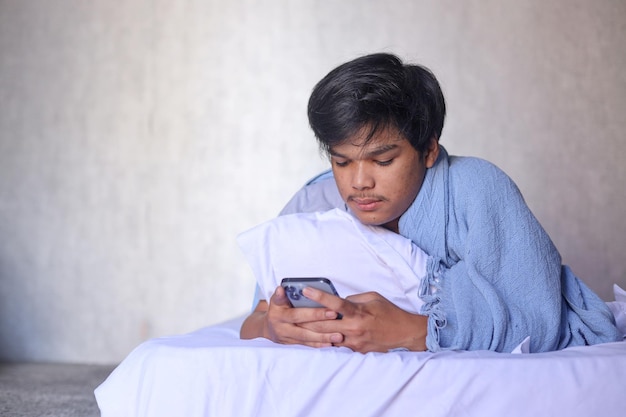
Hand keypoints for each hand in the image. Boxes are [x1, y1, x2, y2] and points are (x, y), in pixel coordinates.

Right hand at [240, 286, 342, 347]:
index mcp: (279, 314)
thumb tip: (280, 289)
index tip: (329, 309)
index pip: (296, 313)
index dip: (312, 313)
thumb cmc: (277, 310)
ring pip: (307, 338)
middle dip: (320, 321)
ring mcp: (287, 337)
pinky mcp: (292, 344)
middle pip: (304, 326)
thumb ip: (280, 296)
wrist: (268, 328)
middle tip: (336, 316)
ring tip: (339, 336)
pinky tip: (331, 344)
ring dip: (323, 337)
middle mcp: (282, 327)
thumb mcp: (276, 301)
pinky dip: (319, 344)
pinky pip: (307, 345)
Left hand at [299, 287, 427, 352]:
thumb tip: (339, 301)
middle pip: (323, 323)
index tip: (305, 289)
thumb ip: (354, 299)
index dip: (318, 296)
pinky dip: (325, 341)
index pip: (334, 303)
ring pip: (327, 337)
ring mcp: (354, 341)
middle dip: (306, 319)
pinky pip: (337, 346)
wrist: (405, 333)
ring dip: (312, 333)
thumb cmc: (389, 312)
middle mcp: (354, 328)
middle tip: (291, 314)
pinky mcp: (356, 351)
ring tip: (297, 328)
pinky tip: (314, 339)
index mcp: (358, 312)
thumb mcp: (373, 297)